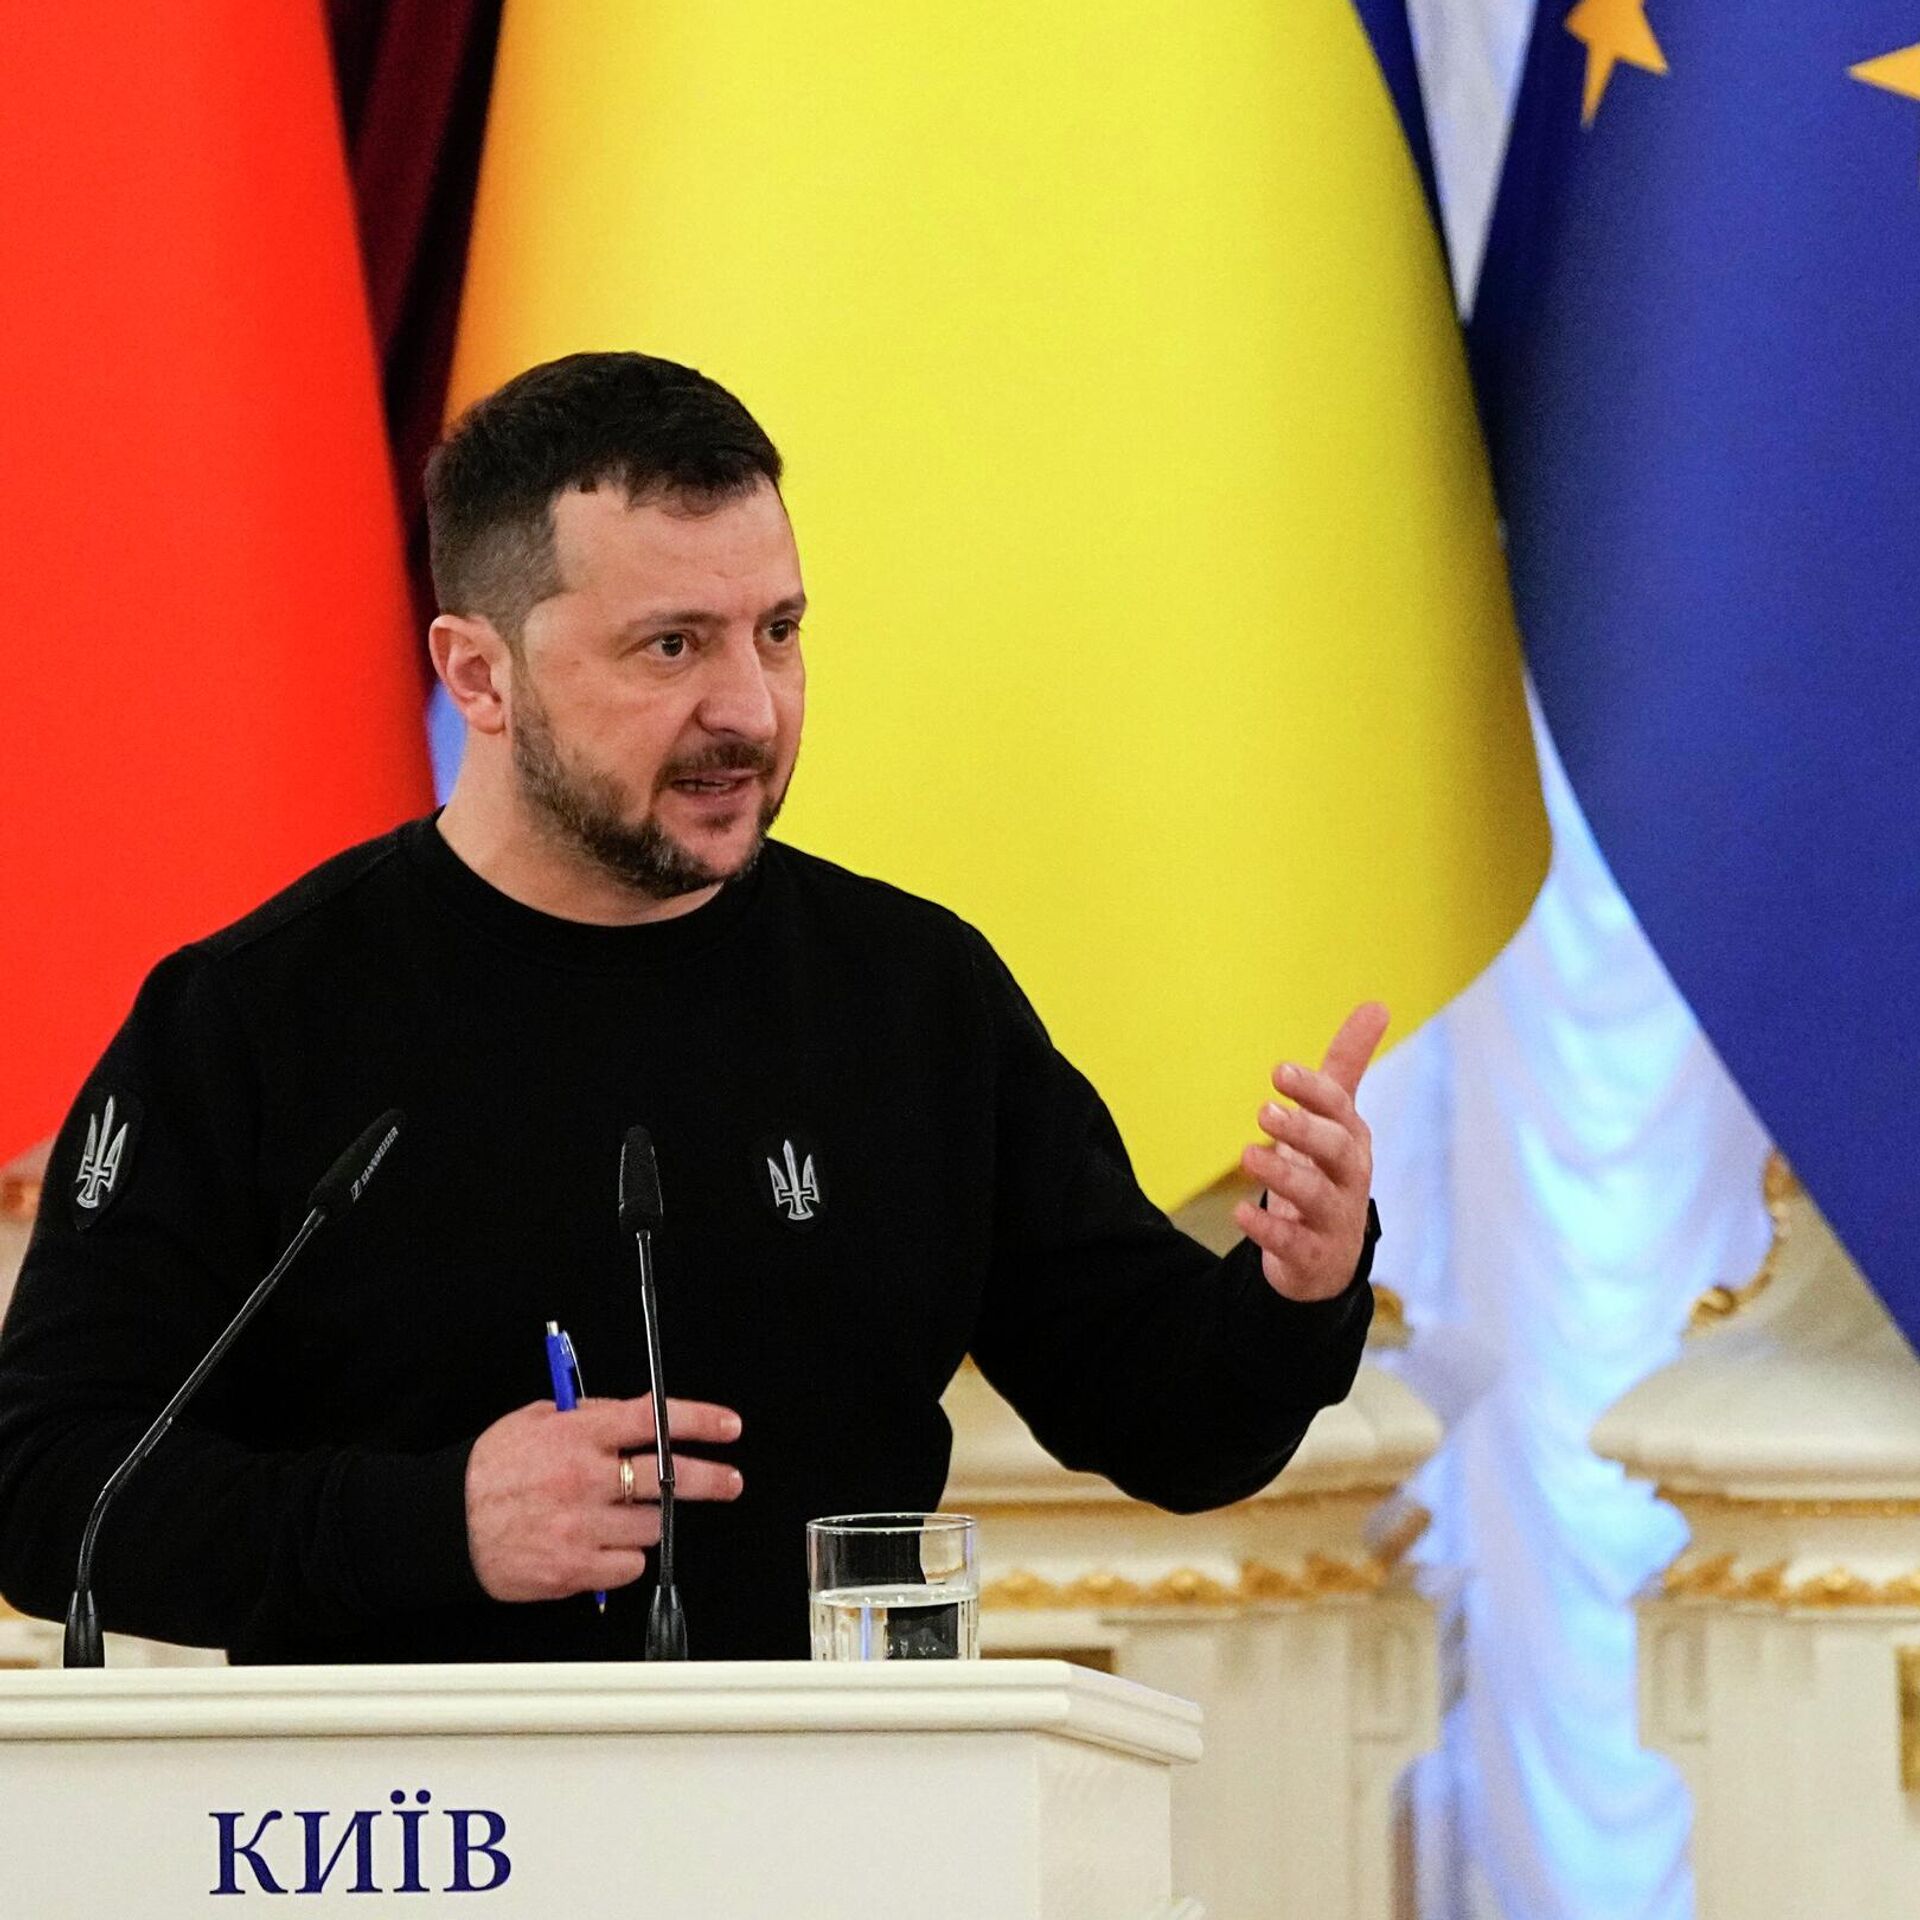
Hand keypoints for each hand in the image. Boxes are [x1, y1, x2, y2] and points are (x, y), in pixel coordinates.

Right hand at [465, 1394, 743, 1602]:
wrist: (445, 1526)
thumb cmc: (489, 1471)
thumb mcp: (535, 1420)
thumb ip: (588, 1414)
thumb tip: (633, 1415)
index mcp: (578, 1435)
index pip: (653, 1419)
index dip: (700, 1420)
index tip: (728, 1426)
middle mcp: (585, 1479)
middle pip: (668, 1478)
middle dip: (710, 1479)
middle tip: (730, 1481)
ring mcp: (581, 1526)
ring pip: (653, 1525)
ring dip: (650, 1519)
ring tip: (624, 1514)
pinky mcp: (574, 1569)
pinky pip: (629, 1564)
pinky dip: (625, 1556)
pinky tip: (604, 1544)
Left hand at [1233, 1001, 1387, 1302]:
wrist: (1327, 1258)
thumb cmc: (1328, 1173)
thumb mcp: (1336, 1120)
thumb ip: (1347, 1066)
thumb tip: (1378, 1004)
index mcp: (1350, 1139)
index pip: (1340, 1109)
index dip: (1314, 1091)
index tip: (1279, 1073)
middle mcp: (1348, 1178)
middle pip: (1337, 1151)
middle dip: (1305, 1130)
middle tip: (1264, 1111)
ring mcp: (1334, 1219)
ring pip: (1316, 1196)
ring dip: (1282, 1175)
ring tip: (1247, 1156)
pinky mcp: (1312, 1255)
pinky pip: (1294, 1244)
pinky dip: (1269, 1230)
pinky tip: (1240, 1213)